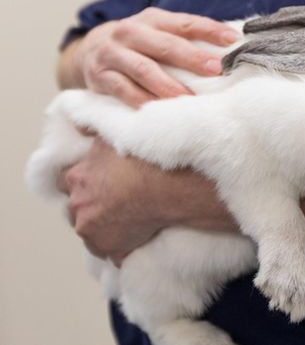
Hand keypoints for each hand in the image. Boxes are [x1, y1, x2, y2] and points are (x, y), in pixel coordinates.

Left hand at [58, 137, 238, 265]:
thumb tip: (79, 123)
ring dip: (107, 229)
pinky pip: (114, 253)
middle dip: (92, 208)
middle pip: (77, 210)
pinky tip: (139, 239)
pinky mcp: (110, 249)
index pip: (63, 182)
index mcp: (76, 177)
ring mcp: (91, 230)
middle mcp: (77, 205)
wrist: (167, 185)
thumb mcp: (115, 133)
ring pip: (93, 233)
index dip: (79, 182)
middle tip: (117, 203)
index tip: (95, 184)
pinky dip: (124, 248)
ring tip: (131, 222)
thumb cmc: (144, 158)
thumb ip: (94, 130)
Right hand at [68, 7, 239, 107]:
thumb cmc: (141, 45)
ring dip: (167, 85)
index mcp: (152, 19)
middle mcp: (130, 32)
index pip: (185, 23)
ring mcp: (113, 54)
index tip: (233, 40)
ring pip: (143, 69)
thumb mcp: (160, 33)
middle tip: (215, 69)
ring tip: (189, 97)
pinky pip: (122, 90)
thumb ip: (188, 38)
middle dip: (192, 58)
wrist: (89, 50)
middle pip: (165, 45)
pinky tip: (157, 110)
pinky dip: (141, 100)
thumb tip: (232, 46)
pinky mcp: (100, 77)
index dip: (209, 30)